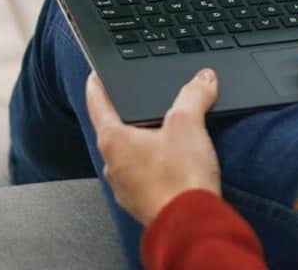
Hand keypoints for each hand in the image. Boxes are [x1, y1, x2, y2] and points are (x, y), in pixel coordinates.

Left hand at [85, 70, 221, 225]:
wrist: (190, 223)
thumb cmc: (180, 177)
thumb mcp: (189, 123)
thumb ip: (194, 95)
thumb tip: (202, 78)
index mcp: (114, 140)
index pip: (97, 104)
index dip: (97, 85)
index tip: (94, 75)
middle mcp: (113, 164)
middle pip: (115, 130)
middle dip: (129, 115)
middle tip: (142, 101)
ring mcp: (125, 187)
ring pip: (130, 155)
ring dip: (144, 141)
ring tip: (166, 131)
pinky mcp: (141, 202)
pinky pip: (143, 175)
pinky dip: (155, 164)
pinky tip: (173, 162)